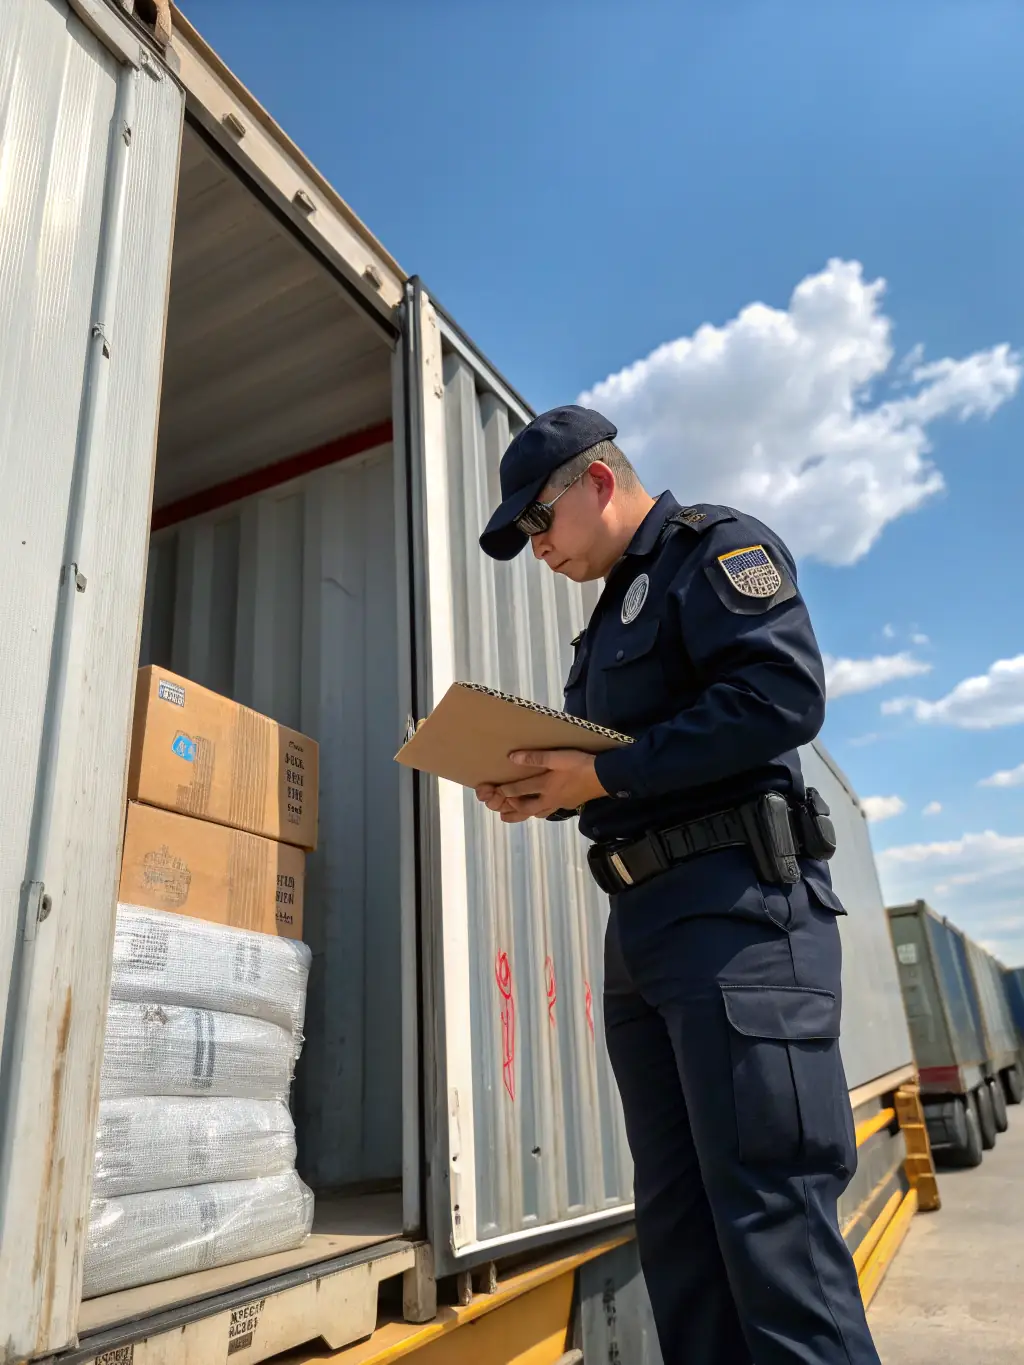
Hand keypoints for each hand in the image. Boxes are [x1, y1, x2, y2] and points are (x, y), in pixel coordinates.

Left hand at [474, 750, 608, 822]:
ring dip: (524, 814)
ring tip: (514, 816)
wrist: (605, 778)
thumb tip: (512, 758)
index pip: (519, 791)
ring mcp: (559, 803)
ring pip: (538, 813)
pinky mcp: (569, 804)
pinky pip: (549, 811)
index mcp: (545, 786)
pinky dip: (540, 812)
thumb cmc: (580, 765)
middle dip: (512, 809)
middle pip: (526, 808)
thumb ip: (535, 758)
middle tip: (500, 811)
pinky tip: (541, 810)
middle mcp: (549, 798)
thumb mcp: (558, 757)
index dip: (505, 792)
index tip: (494, 792)